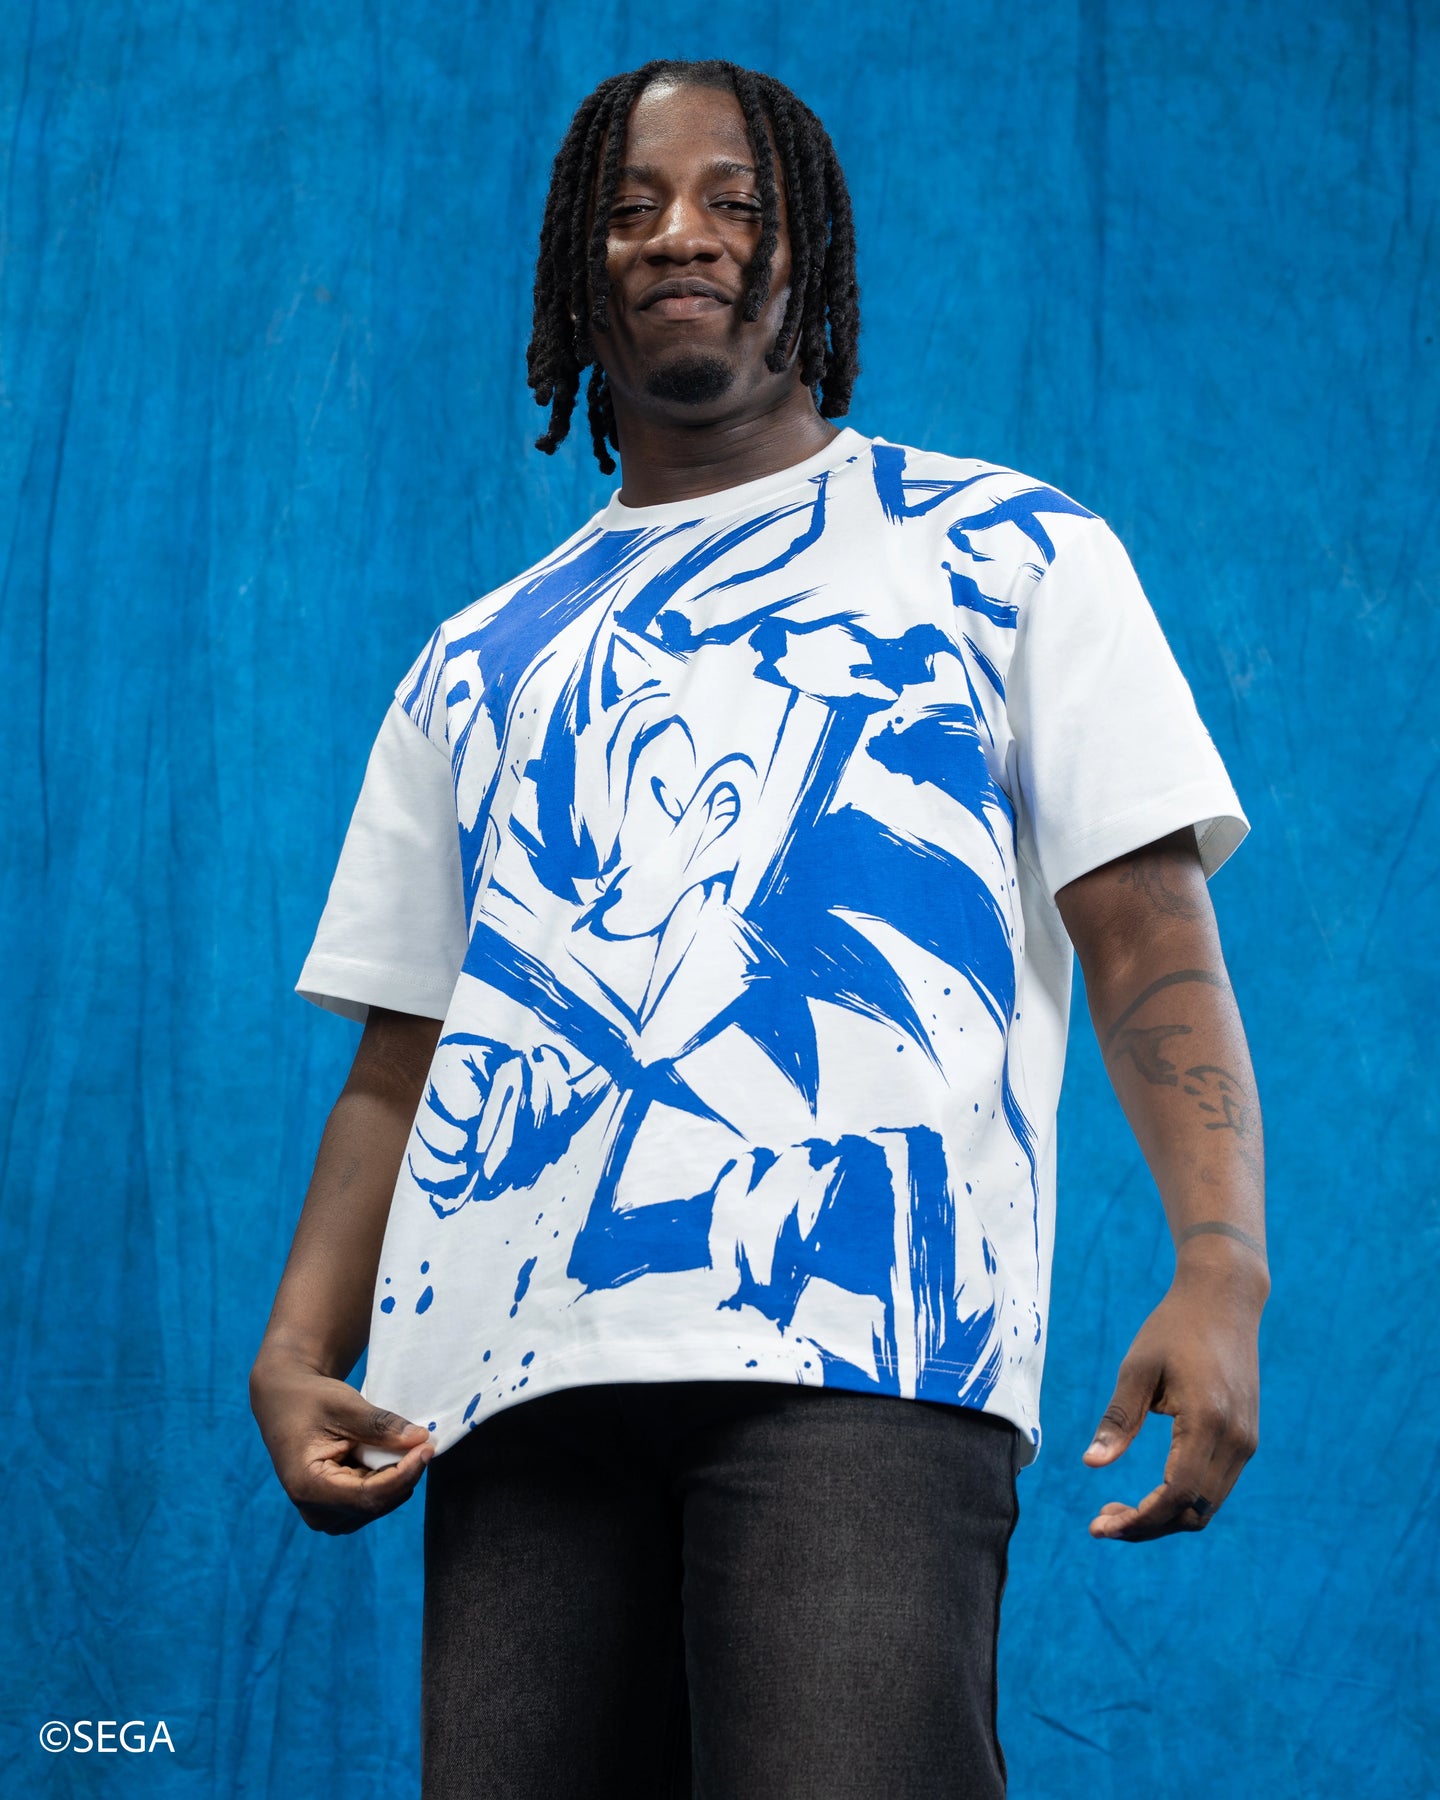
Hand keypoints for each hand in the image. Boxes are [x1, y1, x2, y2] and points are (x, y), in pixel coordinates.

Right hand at [249, 1351, 433, 1534]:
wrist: (286, 1402)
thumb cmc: (310, 1400)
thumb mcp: (345, 1405)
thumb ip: (381, 1426)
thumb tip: (420, 1439)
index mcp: (307, 1486)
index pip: (367, 1497)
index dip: (403, 1475)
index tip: (427, 1448)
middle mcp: (313, 1510)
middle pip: (374, 1505)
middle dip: (405, 1475)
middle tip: (423, 1441)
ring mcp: (324, 1514)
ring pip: (377, 1506)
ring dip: (397, 1478)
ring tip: (399, 1444)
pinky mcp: (335, 1510)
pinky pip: (372, 1502)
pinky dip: (387, 1480)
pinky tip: (386, 1455)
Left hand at [1082, 1255, 1263, 1541]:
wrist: (1225, 1299)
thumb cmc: (1173, 1327)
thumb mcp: (1137, 1368)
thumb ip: (1118, 1420)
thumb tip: (1090, 1464)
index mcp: (1208, 1421)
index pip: (1175, 1494)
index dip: (1138, 1520)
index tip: (1098, 1527)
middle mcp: (1236, 1440)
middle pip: (1193, 1512)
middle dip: (1147, 1526)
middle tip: (1101, 1520)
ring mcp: (1246, 1442)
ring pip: (1207, 1506)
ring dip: (1165, 1518)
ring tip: (1118, 1509)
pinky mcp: (1246, 1439)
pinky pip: (1216, 1487)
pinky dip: (1183, 1501)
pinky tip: (1149, 1492)